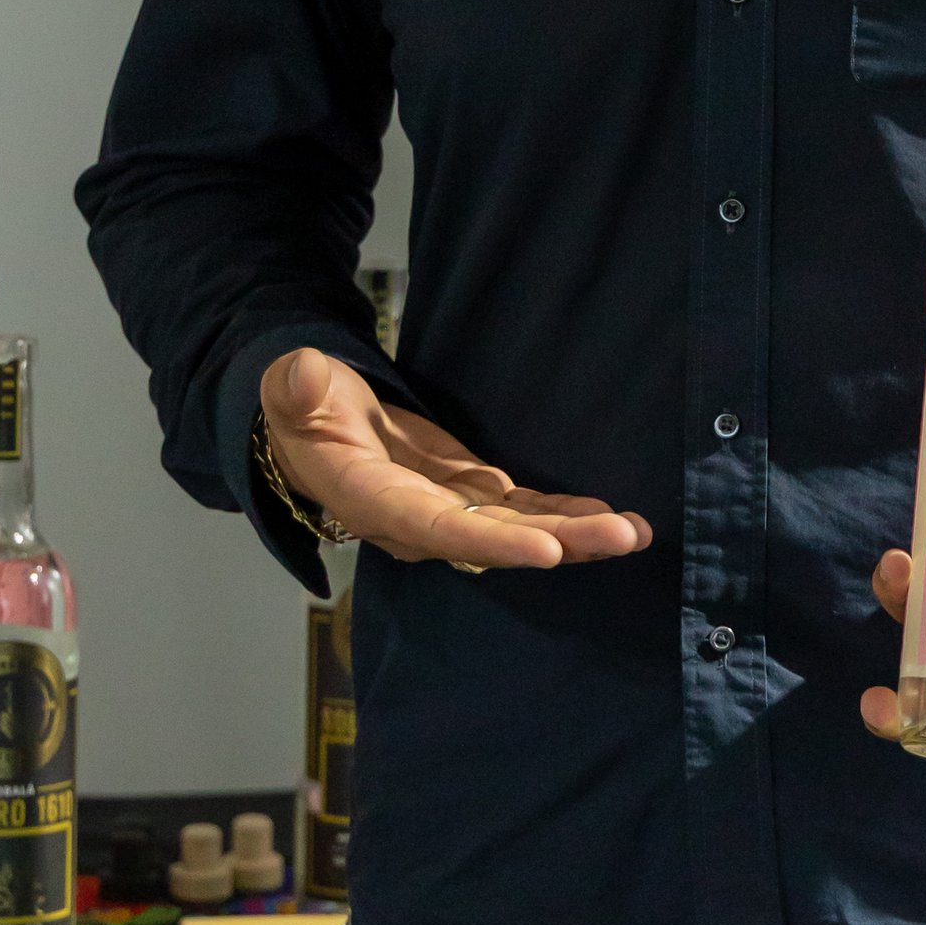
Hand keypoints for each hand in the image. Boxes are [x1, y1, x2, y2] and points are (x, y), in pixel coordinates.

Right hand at [258, 348, 650, 574]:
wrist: (312, 426)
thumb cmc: (299, 406)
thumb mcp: (290, 390)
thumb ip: (296, 388)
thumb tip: (302, 374)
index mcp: (372, 499)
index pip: (437, 529)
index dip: (492, 542)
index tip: (548, 549)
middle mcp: (417, 520)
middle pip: (493, 540)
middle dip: (559, 542)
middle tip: (622, 537)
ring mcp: (448, 510)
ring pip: (517, 530)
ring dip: (576, 534)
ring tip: (634, 532)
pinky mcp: (468, 493)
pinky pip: (522, 510)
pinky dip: (565, 515)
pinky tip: (611, 517)